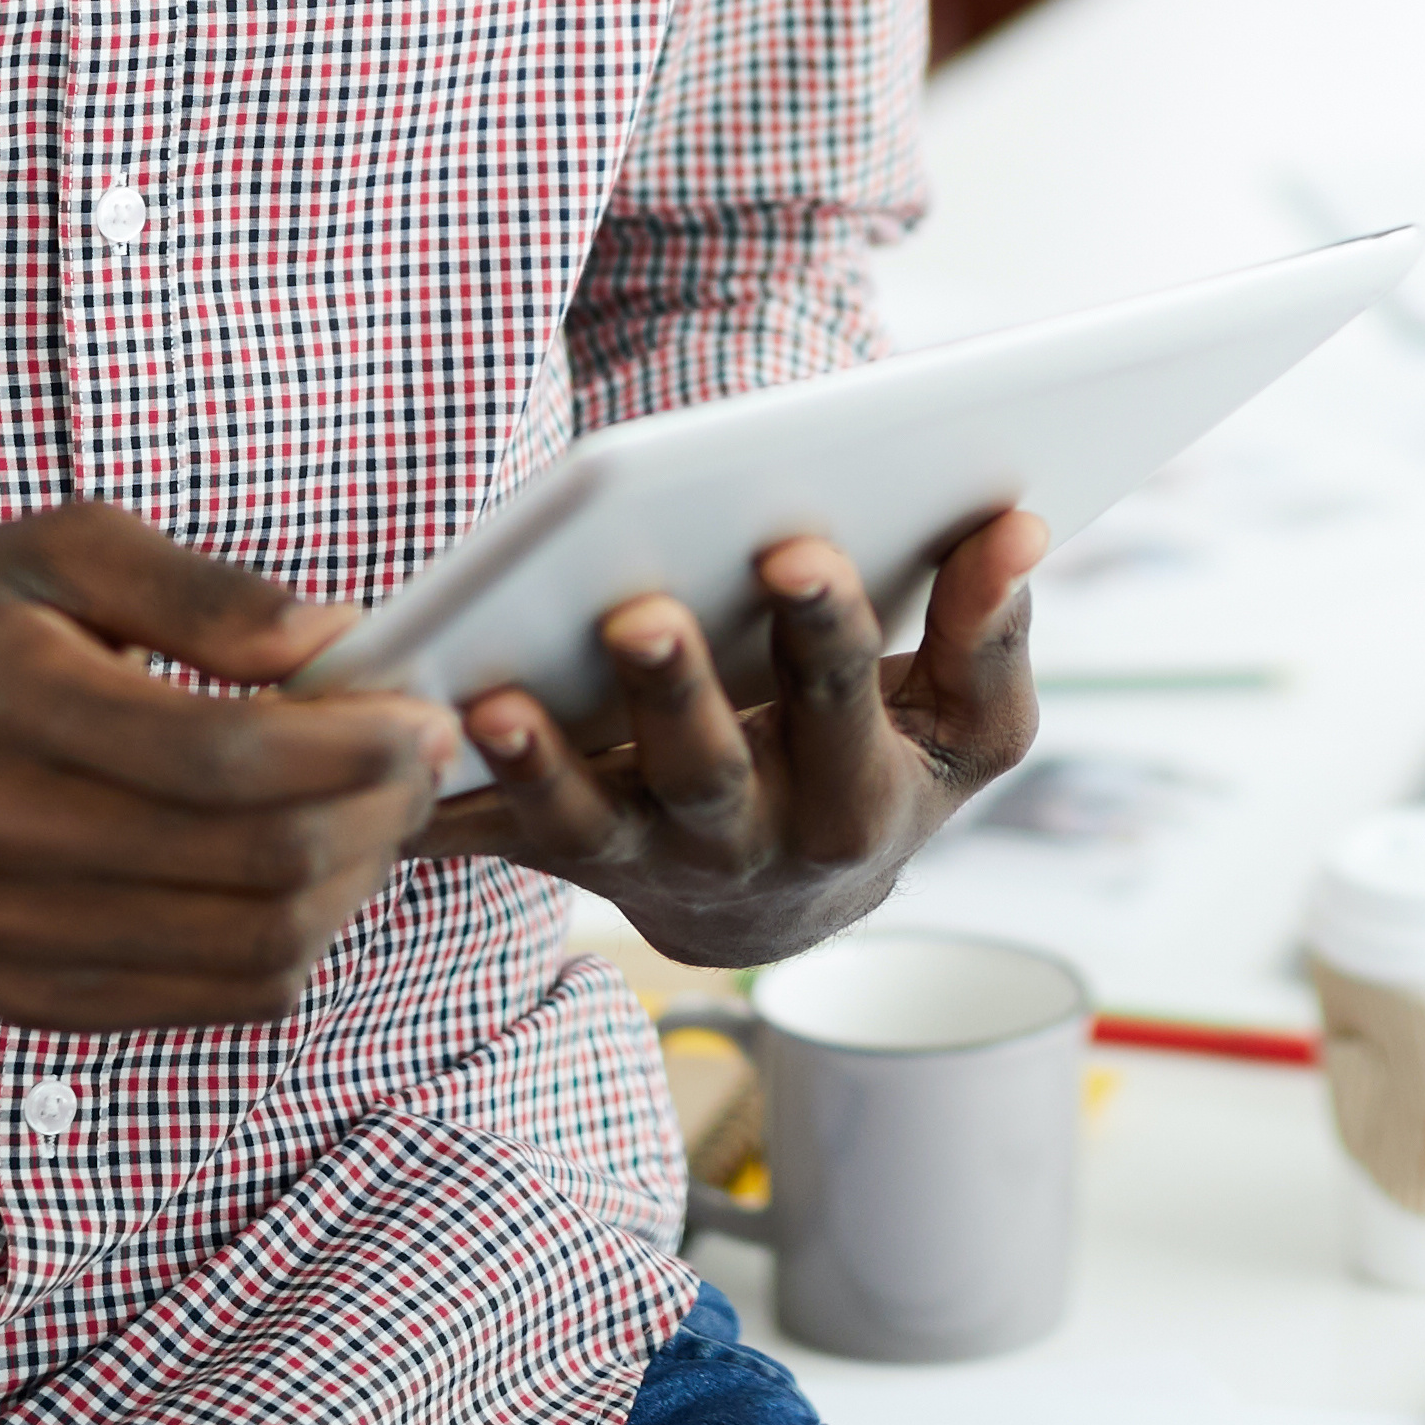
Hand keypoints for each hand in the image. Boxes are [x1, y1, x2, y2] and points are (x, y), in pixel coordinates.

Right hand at [0, 502, 462, 1030]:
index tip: (425, 716)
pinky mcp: (30, 997)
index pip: (216, 756)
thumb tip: (335, 638)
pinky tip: (308, 866)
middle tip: (421, 760)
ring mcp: (6, 934)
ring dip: (353, 884)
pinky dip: (299, 940)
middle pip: (251, 864)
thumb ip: (207, 591)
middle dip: (374, 814)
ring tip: (375, 811)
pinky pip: (220, 1000)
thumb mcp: (71, 545)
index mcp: (0, 700)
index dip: (348, 746)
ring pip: (254, 952)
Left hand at [409, 508, 1045, 969]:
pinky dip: (446, 804)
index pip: (847, 707)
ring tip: (499, 701)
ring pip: (591, 824)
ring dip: (542, 766)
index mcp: (860, 802)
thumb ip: (993, 629)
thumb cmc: (887, 771)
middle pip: (709, 775)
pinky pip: (498, 840)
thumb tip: (1018, 524)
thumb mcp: (968, 727)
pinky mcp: (565, 856)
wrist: (790, 900)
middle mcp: (751, 846)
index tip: (800, 551)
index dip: (826, 635)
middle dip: (676, 695)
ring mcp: (647, 861)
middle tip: (640, 615)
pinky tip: (407, 739)